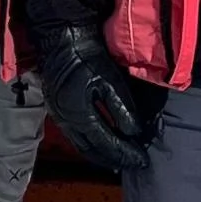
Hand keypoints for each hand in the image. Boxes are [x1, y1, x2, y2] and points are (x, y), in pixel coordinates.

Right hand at [20, 0, 154, 176]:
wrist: (60, 36)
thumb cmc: (87, 55)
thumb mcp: (109, 80)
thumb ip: (122, 109)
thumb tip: (135, 132)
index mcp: (79, 115)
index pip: (107, 143)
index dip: (126, 154)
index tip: (143, 161)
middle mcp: (67, 121)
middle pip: (92, 150)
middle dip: (114, 160)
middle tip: (134, 165)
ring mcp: (59, 116)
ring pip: (82, 145)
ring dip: (101, 155)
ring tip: (119, 161)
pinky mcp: (57, 109)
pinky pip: (75, 136)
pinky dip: (90, 144)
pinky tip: (100, 143)